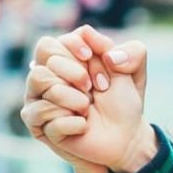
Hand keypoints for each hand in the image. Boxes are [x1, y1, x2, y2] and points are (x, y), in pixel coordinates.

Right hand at [21, 26, 154, 171]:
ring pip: (40, 82)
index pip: (50, 44)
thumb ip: (127, 49)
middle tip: (95, 89)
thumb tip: (91, 35)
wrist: (125, 137)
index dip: (76, 49)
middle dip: (77, 74)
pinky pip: (45, 115)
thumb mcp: (134, 71)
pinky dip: (74, 122)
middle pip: (44, 61)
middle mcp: (45, 77)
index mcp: (62, 59)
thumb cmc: (123, 101)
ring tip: (86, 108)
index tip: (97, 60)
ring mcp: (38, 101)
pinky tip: (83, 126)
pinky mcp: (40, 126)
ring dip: (75, 98)